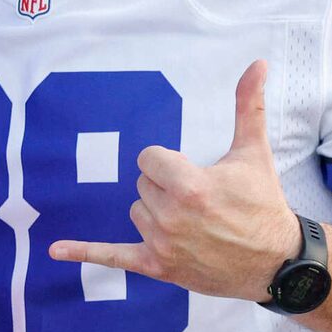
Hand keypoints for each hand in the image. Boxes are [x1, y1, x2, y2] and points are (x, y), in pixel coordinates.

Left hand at [48, 61, 300, 301]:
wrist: (275, 261)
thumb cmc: (263, 204)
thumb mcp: (253, 153)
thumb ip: (248, 107)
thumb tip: (257, 64)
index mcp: (190, 186)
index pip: (148, 159)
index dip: (168, 162)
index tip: (193, 173)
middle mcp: (172, 217)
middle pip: (142, 185)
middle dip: (166, 188)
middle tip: (201, 202)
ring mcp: (163, 245)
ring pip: (136, 211)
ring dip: (156, 212)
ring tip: (193, 223)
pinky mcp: (159, 267)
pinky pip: (113, 256)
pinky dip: (84, 252)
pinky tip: (55, 250)